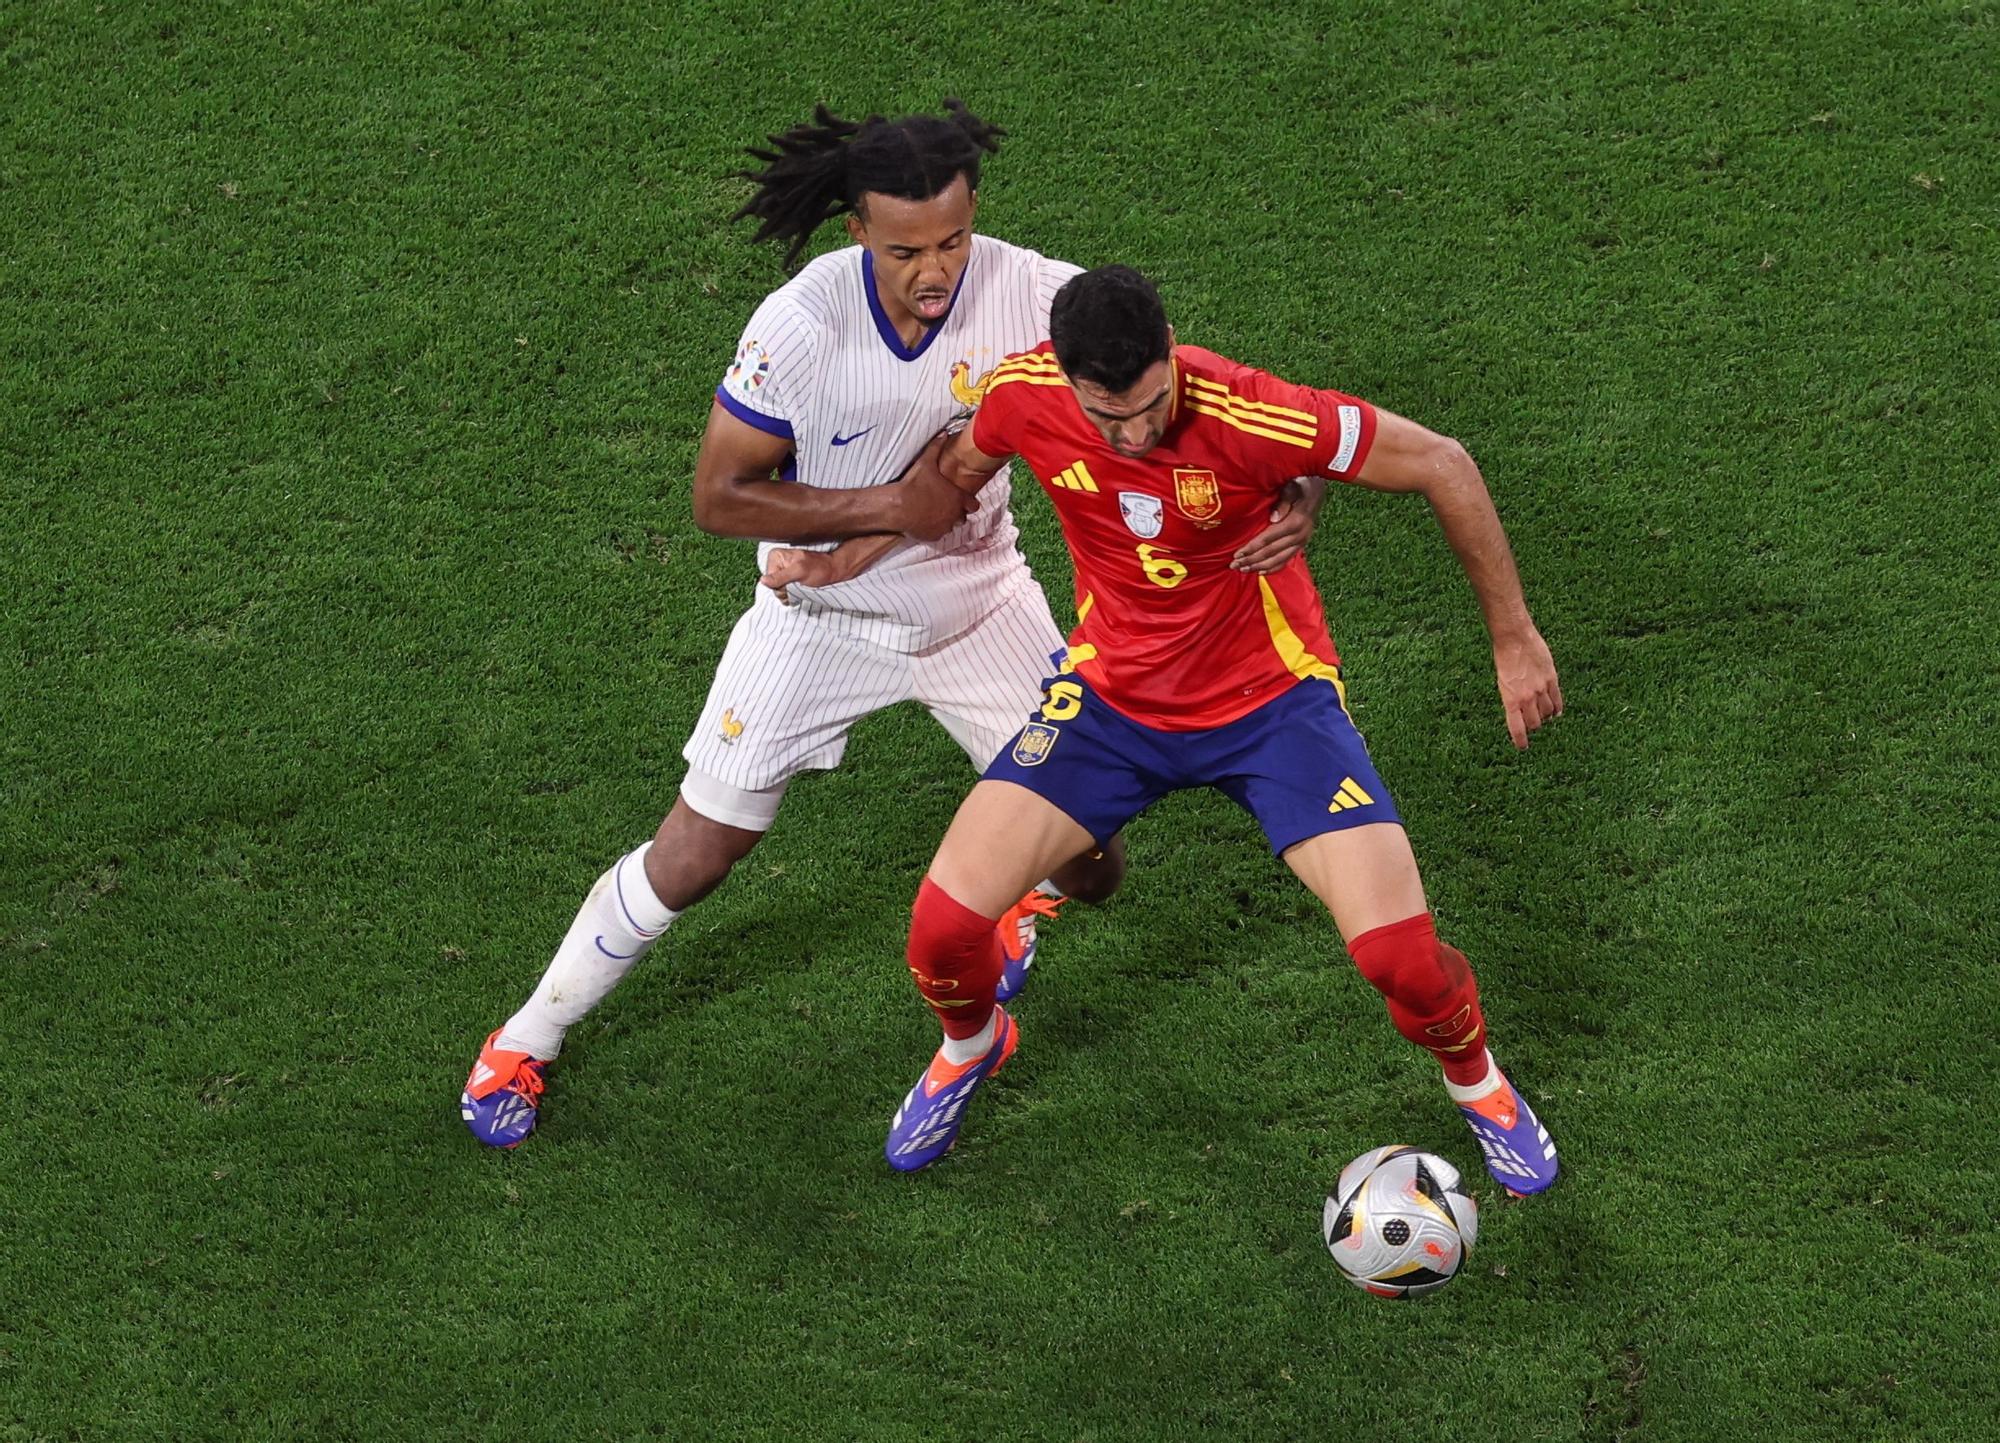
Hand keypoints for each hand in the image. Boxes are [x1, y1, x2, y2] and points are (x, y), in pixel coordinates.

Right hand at [760, 547, 839, 603]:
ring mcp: (781, 570)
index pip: (768, 580)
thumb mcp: (799, 572)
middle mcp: (776, 562)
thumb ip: (780, 576)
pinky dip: (791, 593)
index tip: (793, 582)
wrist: (832, 570)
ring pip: (777, 589)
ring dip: (789, 592)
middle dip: (785, 589)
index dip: (781, 585)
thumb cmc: (819, 568)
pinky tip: (799, 587)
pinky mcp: (787, 577)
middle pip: (772, 585)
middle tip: (798, 584)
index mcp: (775, 556)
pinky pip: (783, 590)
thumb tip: (763, 581)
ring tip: (800, 585)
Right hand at [893, 433, 979, 540]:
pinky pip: (938, 534)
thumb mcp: (926, 462)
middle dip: (957, 512)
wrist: (898, 506)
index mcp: (957, 498)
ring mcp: (944, 527)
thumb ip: (936, 447)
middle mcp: (954, 515)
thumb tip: (944, 432)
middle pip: (963, 517)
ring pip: (950, 527)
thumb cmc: (914, 484)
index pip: (973, 505)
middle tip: (946, 505)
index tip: (964, 500)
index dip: (969, 502)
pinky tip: (924, 521)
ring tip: (934, 513)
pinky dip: (933, 529)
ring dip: (946, 521)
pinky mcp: (933, 537)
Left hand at [1230, 477, 1323, 572]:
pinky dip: (1273, 568)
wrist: (1317, 492)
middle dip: (1251, 560)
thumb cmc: (1300, 486)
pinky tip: (1261, 572)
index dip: (1252, 547)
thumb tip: (1274, 518)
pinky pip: (1286, 560)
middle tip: (1234, 565)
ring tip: (1243, 569)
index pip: (1268, 538)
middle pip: (1271, 552)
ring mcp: (1301, 542)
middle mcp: (1299, 536)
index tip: (1237, 554)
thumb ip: (1283, 501)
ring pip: (1278, 559)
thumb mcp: (1292, 487)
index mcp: (1295, 522)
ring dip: (1259, 566)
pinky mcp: (1301, 545)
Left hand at [1494, 626, 1562, 748]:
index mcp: (1510, 699)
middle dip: (1533, 726)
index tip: (1523, 747)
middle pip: (1535, 723)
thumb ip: (1513, 698)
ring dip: (1546, 717)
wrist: (1515, 638)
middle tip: (1532, 725)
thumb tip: (1521, 713)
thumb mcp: (1503, 682)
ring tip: (1543, 715)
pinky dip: (1557, 709)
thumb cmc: (1504, 658)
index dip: (1521, 740)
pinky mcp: (1552, 679)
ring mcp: (1541, 689)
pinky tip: (1556, 712)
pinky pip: (1557, 701)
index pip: (1517, 728)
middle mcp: (1526, 697)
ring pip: (1548, 713)